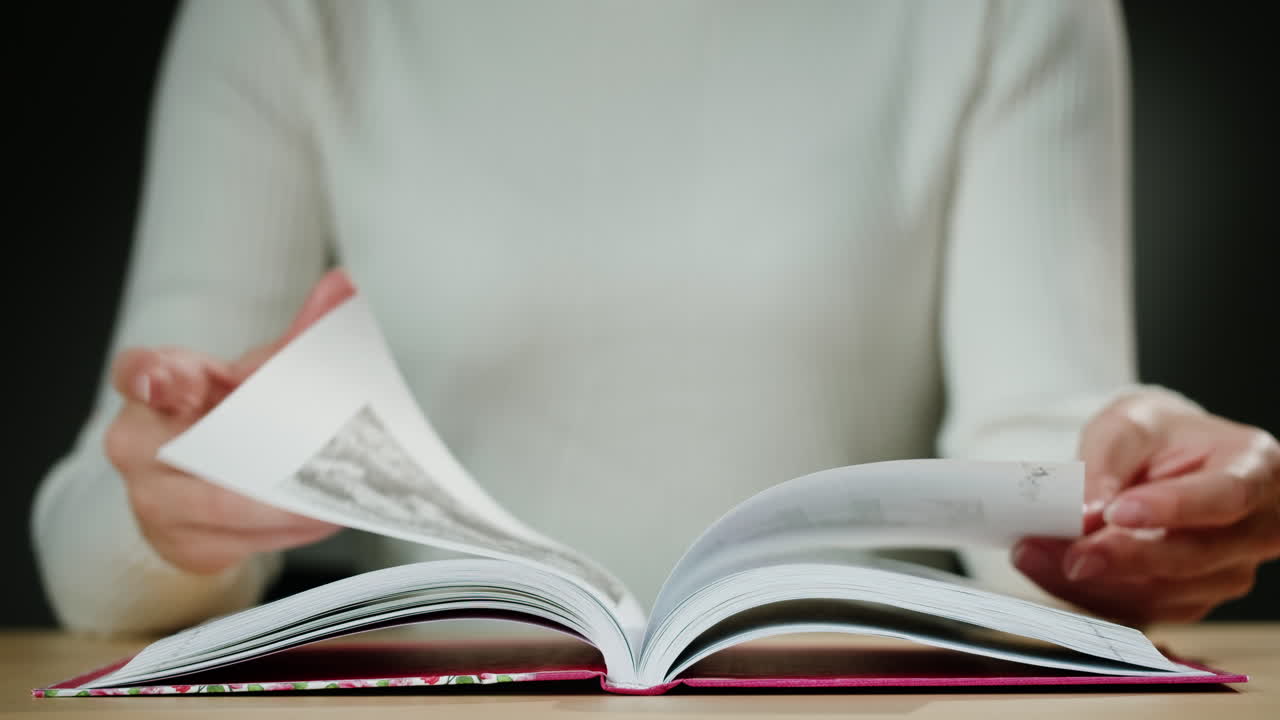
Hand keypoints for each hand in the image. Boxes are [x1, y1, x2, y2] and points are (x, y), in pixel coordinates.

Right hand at [104, 269, 356, 574]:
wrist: (200, 484)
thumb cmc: (226, 420)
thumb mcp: (256, 375)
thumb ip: (297, 336)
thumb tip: (340, 290)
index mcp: (155, 390)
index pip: (139, 373)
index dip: (147, 375)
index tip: (161, 379)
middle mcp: (142, 446)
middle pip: (196, 453)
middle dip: (262, 456)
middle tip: (315, 455)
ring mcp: (156, 502)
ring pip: (224, 505)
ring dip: (287, 504)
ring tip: (335, 494)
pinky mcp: (185, 545)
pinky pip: (243, 541)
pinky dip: (291, 529)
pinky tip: (324, 516)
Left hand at [1013, 390, 1279, 623]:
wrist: (1165, 457)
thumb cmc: (1156, 435)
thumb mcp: (1128, 424)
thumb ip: (1107, 462)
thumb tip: (1085, 515)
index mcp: (1255, 468)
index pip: (1224, 496)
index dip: (1172, 509)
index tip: (1117, 512)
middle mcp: (1255, 529)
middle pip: (1194, 556)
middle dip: (1121, 558)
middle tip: (1065, 552)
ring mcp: (1226, 571)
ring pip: (1163, 592)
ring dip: (1092, 582)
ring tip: (1033, 554)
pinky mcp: (1190, 598)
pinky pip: (1141, 609)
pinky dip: (1088, 595)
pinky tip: (1046, 570)